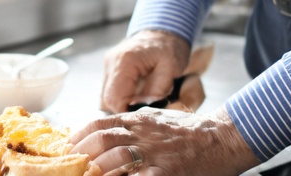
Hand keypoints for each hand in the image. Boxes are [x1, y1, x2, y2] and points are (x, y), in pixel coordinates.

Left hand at [69, 107, 259, 175]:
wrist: (222, 137)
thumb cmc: (190, 131)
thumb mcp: (158, 119)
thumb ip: (135, 125)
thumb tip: (107, 133)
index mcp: (139, 120)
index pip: (100, 123)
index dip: (80, 136)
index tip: (68, 147)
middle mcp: (144, 134)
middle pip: (103, 140)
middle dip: (83, 154)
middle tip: (74, 166)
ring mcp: (155, 154)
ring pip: (116, 160)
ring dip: (99, 171)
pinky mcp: (166, 173)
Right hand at [99, 30, 189, 112]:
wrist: (164, 29)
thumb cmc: (169, 48)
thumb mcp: (170, 68)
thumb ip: (156, 90)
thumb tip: (140, 108)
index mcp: (125, 61)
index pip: (115, 99)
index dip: (127, 112)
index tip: (143, 115)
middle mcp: (111, 62)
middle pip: (107, 100)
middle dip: (124, 109)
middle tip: (143, 109)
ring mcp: (108, 64)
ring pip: (106, 97)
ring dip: (122, 103)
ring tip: (140, 101)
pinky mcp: (110, 68)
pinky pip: (110, 90)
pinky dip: (121, 96)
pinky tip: (135, 94)